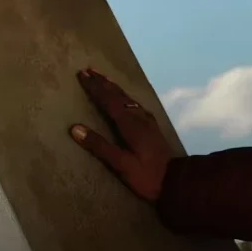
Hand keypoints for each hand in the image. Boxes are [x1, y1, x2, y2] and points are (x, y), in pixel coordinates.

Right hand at [69, 68, 173, 202]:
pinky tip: (125, 100)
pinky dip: (124, 97)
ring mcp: (148, 122)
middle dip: (103, 82)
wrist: (176, 180)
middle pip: (119, 96)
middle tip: (88, 70)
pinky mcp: (152, 127)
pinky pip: (135, 105)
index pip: (109, 101)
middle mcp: (140, 118)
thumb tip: (75, 128)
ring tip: (103, 78)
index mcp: (131, 125)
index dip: (95, 88)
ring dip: (114, 88)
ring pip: (128, 99)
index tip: (82, 75)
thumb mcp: (121, 164)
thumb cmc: (147, 175)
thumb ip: (99, 146)